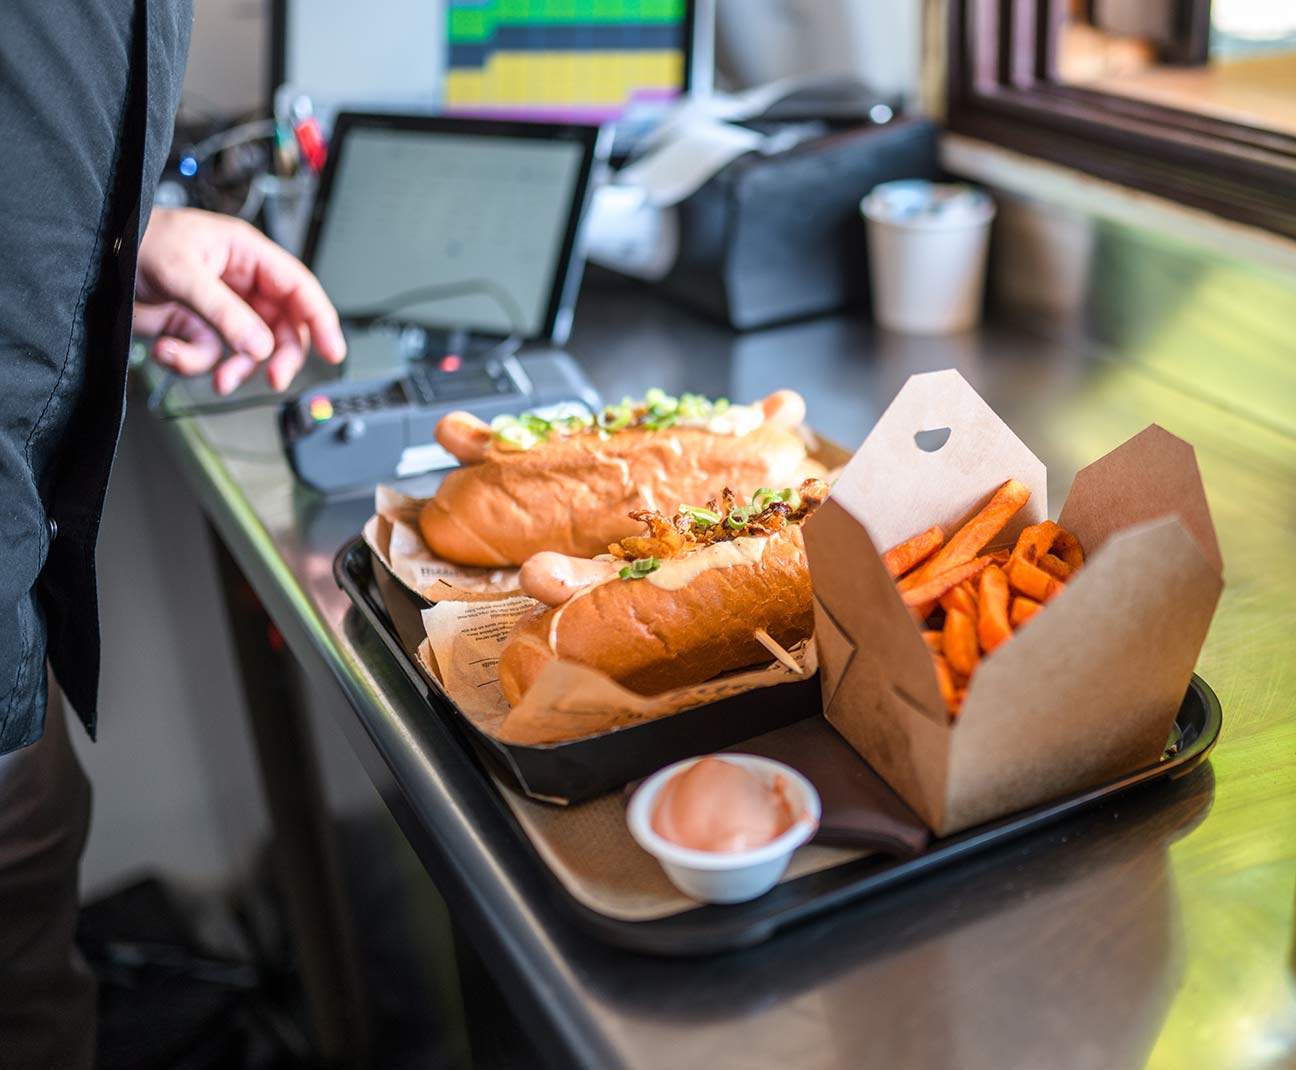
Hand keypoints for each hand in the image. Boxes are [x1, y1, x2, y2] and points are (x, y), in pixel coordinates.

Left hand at [134, 207, 345, 393]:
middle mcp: (240, 284)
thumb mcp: (185, 273)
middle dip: (278, 356)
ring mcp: (220, 310)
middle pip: (281, 328)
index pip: (299, 289)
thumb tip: (260, 347)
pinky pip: (211, 357)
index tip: (332, 350)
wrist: (93, 258)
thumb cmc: (138, 239)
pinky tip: (169, 349)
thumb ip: (226, 313)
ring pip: (248, 351)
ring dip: (232, 367)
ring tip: (215, 376)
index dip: (320, 320)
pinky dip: (191, 362)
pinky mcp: (196, 330)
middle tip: (274, 379)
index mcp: (248, 256)